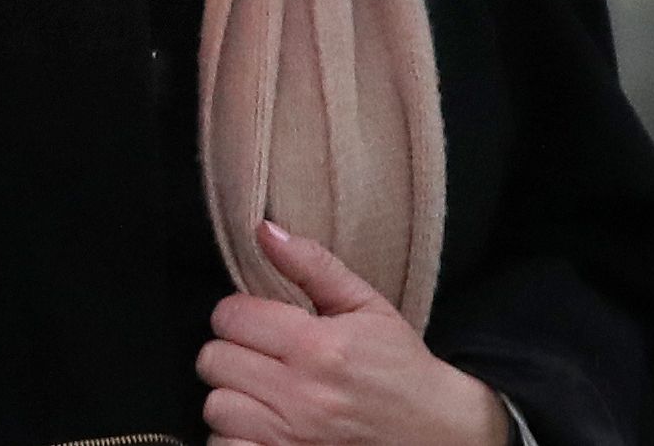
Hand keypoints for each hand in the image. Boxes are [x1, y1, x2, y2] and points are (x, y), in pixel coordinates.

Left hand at [196, 221, 509, 445]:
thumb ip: (312, 265)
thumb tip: (263, 229)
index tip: (257, 323)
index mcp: (318, 346)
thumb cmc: (400, 370)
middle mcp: (301, 396)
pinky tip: (261, 427)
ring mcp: (292, 438)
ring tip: (263, 394)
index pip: (229, 316)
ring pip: (216, 407)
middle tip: (260, 358)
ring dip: (233, 398)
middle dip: (232, 354)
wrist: (440, 436)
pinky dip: (235, 438)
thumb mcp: (368, 308)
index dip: (238, 315)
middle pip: (214, 360)